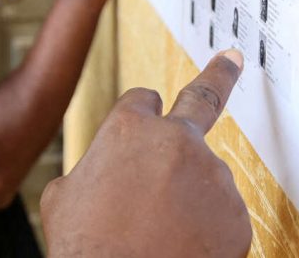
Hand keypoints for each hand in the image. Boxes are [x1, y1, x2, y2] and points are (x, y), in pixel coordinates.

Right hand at [41, 51, 251, 257]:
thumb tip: (101, 178)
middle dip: (219, 74)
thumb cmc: (86, 245)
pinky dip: (205, 228)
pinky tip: (181, 244)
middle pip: (203, 98)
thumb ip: (93, 168)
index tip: (146, 119)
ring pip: (204, 176)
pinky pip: (221, 214)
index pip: (143, 98)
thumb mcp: (63, 195)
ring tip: (160, 229)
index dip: (139, 114)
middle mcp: (175, 140)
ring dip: (189, 194)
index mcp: (128, 127)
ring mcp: (212, 175)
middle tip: (231, 59)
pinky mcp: (236, 213)